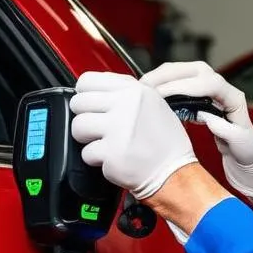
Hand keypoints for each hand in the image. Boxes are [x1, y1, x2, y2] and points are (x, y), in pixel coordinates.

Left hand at [70, 72, 197, 200]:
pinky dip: (96, 159)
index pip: (88, 80)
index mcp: (135, 91)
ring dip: (87, 138)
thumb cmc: (166, 144)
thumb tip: (100, 89)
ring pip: (78, 126)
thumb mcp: (154, 104)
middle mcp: (126, 106)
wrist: (174, 172)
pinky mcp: (111, 153)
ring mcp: (117, 129)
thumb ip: (127, 92)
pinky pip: (86, 153)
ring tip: (103, 143)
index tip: (90, 105)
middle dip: (85, 117)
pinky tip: (112, 159)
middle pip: (79, 103)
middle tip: (98, 128)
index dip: (84, 94)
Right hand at [141, 61, 252, 209]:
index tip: (165, 94)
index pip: (211, 83)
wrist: (245, 153)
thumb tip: (206, 117)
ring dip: (163, 76)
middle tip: (145, 87)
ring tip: (143, 87)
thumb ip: (227, 132)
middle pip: (195, 70)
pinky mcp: (199, 93)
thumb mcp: (242, 145)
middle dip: (169, 75)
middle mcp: (222, 88)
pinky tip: (151, 92)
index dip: (186, 86)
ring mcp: (210, 88)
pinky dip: (164, 83)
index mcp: (234, 98)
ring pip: (185, 71)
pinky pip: (180, 81)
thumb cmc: (246, 150)